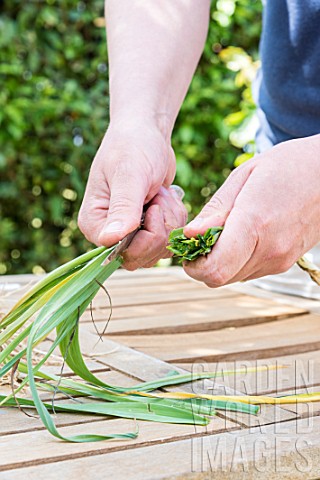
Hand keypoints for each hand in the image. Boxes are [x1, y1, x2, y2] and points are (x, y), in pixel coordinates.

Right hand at [78, 121, 186, 268]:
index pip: (118, 253)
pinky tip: (168, 198)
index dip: (144, 239)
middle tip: (159, 197)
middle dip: (161, 229)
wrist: (148, 133)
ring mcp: (129, 233)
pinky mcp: (147, 229)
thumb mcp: (130, 175)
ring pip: (158, 250)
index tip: (152, 208)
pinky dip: (176, 221)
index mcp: (94, 223)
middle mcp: (109, 232)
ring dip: (170, 221)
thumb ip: (123, 208)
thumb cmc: (134, 147)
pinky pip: (168, 241)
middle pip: (141, 257)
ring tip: (162, 194)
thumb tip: (109, 240)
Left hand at [183, 135, 319, 285]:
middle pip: (219, 278)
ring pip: (233, 277)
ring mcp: (280, 260)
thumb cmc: (286, 166)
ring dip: (220, 261)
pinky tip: (242, 235)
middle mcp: (269, 250)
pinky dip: (237, 259)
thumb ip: (216, 210)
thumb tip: (190, 234)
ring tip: (225, 230)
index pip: (214, 270)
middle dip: (203, 262)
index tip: (188, 246)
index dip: (193, 266)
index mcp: (255, 224)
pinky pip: (248, 271)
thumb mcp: (243, 177)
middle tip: (202, 235)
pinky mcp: (285, 263)